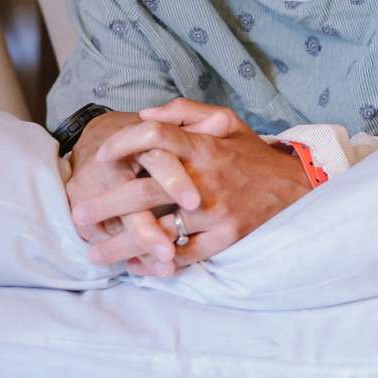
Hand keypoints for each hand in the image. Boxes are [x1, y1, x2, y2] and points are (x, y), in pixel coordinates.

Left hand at [77, 99, 312, 270]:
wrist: (299, 189)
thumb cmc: (253, 155)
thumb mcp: (226, 121)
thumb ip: (185, 111)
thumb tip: (145, 115)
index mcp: (203, 146)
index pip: (154, 136)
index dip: (123, 143)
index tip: (101, 157)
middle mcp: (206, 179)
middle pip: (143, 193)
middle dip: (105, 205)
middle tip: (78, 215)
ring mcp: (216, 212)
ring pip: (158, 232)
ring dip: (122, 245)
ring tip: (96, 254)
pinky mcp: (226, 239)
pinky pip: (183, 256)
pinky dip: (156, 264)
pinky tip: (136, 266)